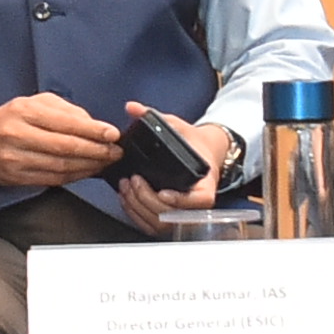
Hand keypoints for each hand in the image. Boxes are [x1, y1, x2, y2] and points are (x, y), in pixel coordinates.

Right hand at [0, 93, 123, 189]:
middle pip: (66, 147)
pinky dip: (74, 177)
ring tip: (105, 162)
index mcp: (24, 111)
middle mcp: (18, 135)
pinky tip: (86, 172)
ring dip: (88, 166)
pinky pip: (52, 179)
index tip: (113, 134)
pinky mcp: (16, 178)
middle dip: (96, 151)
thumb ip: (63, 110)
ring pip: (61, 166)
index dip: (93, 130)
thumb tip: (93, 124)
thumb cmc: (6, 119)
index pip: (65, 123)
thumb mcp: (31, 102)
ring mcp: (16, 159)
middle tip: (115, 152)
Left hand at [112, 106, 238, 233]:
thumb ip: (154, 116)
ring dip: (139, 207)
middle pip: (174, 215)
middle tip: (134, 182)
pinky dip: (137, 215)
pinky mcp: (169, 217)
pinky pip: (153, 226)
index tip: (163, 192)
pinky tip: (127, 199)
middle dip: (149, 200)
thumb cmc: (191, 143)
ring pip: (161, 224)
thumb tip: (132, 107)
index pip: (200, 200)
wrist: (200, 154)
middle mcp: (195, 202)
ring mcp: (182, 212)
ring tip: (127, 188)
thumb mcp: (177, 125)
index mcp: (206, 182)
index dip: (181, 200)